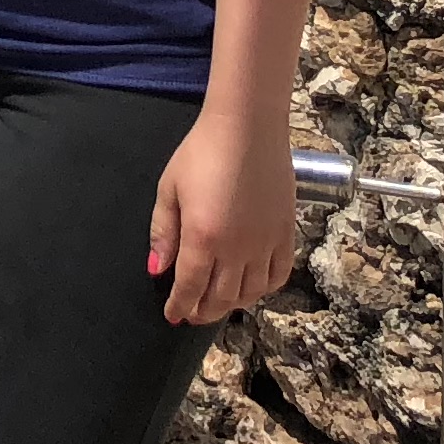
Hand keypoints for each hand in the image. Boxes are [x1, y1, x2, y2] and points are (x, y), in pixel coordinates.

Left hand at [149, 105, 297, 327]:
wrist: (247, 128)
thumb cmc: (201, 152)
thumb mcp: (169, 189)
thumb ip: (163, 232)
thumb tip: (157, 270)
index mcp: (202, 238)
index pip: (189, 288)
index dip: (180, 306)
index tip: (172, 315)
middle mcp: (237, 249)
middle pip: (220, 297)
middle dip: (203, 311)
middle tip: (192, 313)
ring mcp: (265, 243)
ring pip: (250, 293)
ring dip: (231, 304)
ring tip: (217, 303)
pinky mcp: (287, 234)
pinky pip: (279, 275)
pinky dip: (264, 289)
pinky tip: (251, 286)